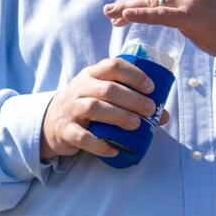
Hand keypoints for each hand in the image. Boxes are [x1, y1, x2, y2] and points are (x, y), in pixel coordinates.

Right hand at [41, 56, 167, 160]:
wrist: (51, 122)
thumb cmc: (87, 105)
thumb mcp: (105, 96)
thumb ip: (132, 101)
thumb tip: (164, 116)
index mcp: (93, 75)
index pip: (113, 66)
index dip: (134, 75)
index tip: (151, 88)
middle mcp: (80, 88)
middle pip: (107, 89)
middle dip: (132, 99)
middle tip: (150, 110)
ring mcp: (71, 109)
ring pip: (94, 108)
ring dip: (118, 116)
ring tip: (136, 125)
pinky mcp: (65, 130)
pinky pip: (82, 137)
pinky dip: (99, 144)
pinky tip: (114, 149)